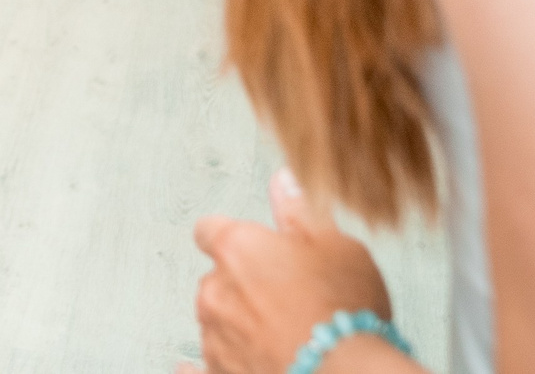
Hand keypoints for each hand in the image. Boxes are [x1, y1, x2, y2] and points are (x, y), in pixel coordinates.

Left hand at [188, 171, 395, 373]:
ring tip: (282, 336)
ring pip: (215, 323)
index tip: (244, 245)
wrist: (345, 373)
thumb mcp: (334, 243)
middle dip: (242, 286)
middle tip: (285, 297)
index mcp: (236, 249)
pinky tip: (188, 368)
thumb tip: (282, 180)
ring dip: (237, 326)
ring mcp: (215, 338)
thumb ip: (300, 209)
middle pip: (216, 280)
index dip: (229, 236)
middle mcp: (215, 291)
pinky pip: (197, 371)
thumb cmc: (343, 309)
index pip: (210, 230)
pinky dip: (196, 370)